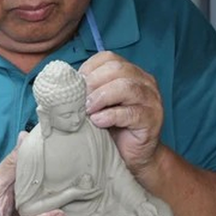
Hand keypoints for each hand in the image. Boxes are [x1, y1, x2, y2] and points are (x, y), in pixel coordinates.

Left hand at [79, 51, 162, 174]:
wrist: (133, 157)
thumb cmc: (112, 129)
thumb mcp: (97, 105)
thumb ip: (87, 92)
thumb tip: (63, 86)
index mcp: (130, 73)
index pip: (108, 58)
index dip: (88, 69)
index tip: (75, 86)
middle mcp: (144, 82)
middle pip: (117, 69)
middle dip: (93, 82)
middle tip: (79, 99)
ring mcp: (151, 100)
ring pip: (126, 87)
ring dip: (101, 97)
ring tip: (87, 110)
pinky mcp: (152, 119)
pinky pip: (131, 112)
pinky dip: (110, 115)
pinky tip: (98, 122)